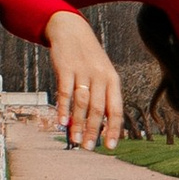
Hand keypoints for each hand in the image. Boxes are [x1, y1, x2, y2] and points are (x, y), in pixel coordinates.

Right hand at [45, 10, 124, 149]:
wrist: (72, 30)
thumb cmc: (88, 59)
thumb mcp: (102, 75)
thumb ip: (101, 98)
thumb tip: (100, 127)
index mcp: (113, 80)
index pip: (116, 109)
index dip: (114, 129)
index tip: (110, 147)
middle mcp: (100, 76)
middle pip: (98, 109)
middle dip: (94, 131)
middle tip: (89, 148)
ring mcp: (83, 72)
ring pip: (82, 103)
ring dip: (79, 124)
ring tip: (75, 141)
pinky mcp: (66, 68)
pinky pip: (65, 92)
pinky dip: (64, 108)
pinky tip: (62, 122)